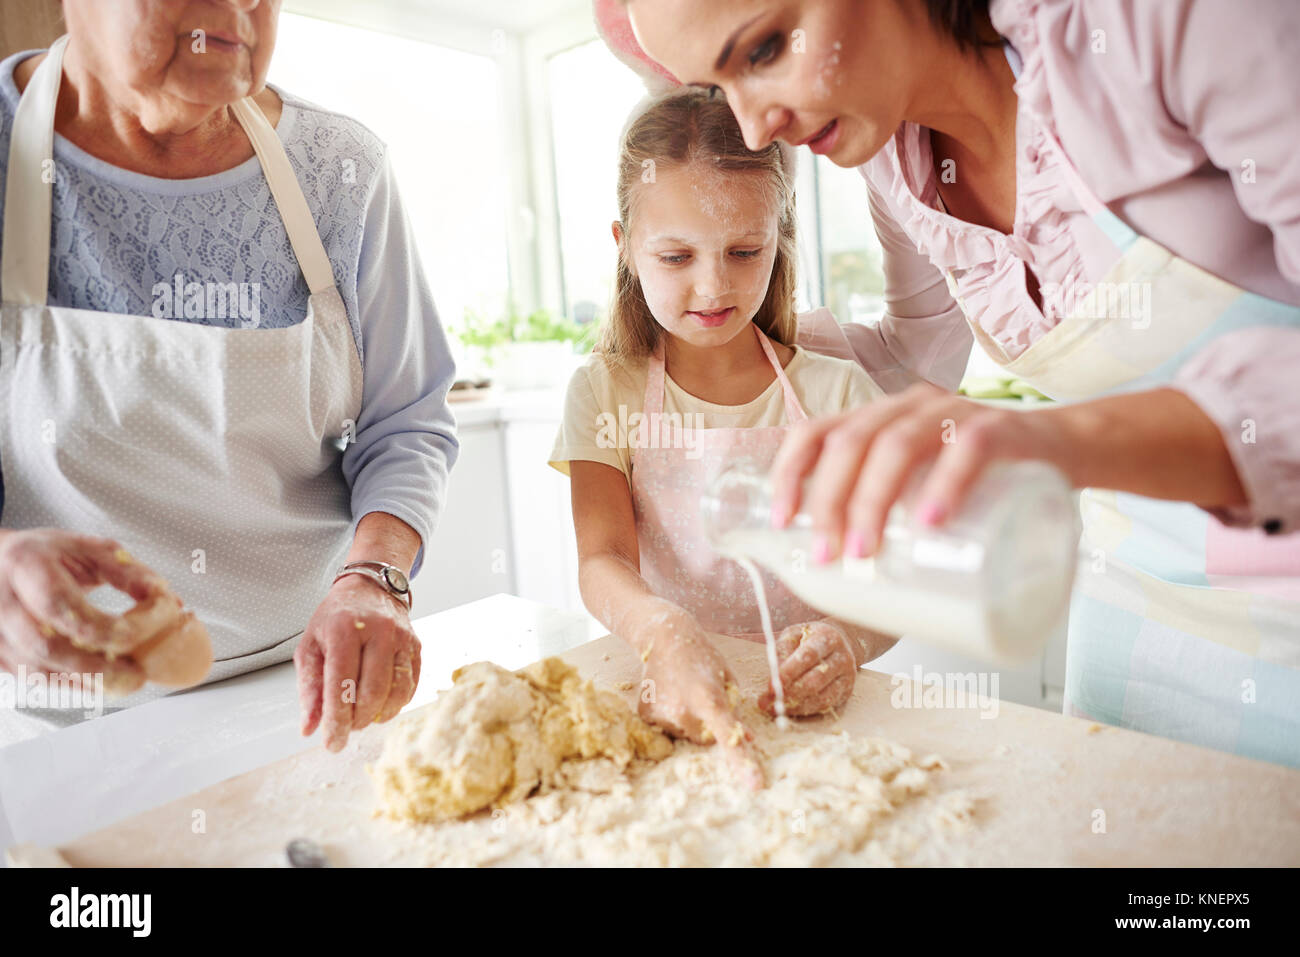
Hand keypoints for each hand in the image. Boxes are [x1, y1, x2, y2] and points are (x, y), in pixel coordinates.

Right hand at [0, 528, 163, 693]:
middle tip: (138, 674)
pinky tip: (102, 682)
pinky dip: (72, 684)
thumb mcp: (88, 550)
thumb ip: (128, 573)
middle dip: (98, 668)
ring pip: (38, 671)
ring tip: (128, 680)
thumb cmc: (47, 556)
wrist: (0, 563)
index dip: (105, 627)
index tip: (143, 632)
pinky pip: (35, 680)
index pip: (62, 606)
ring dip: (88, 682)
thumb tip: (167, 600)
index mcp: (26, 567)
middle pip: (46, 648)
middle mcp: (3, 603)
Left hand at [295, 573, 420, 751]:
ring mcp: (401, 638)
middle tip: (346, 729)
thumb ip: (309, 688)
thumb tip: (310, 727)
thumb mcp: (311, 646)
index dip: (337, 720)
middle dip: (358, 721)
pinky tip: (381, 707)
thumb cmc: (335, 619)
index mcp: (344, 631)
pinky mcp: (416, 646)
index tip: (332, 744)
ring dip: (378, 715)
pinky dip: (395, 705)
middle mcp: (377, 632)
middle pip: (372, 692)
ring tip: (362, 718)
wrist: (370, 589)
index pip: (341, 684)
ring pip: (396, 692)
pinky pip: (411, 686)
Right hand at [634, 611, 764, 789]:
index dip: (742, 761)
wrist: (664, 637)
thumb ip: (736, 711)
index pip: (728, 736)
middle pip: (705, 739)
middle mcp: (683, 710)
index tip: (754, 785)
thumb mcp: (728, 680)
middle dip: (710, 725)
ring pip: (686, 734)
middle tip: (703, 697)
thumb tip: (746, 739)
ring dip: (691, 720)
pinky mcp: (646, 715)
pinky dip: (673, 717)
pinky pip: (668, 729)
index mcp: (709, 698)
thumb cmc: (703, 657)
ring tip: (685, 691)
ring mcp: (661, 714)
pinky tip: (671, 694)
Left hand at [758, 620, 858, 716]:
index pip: (808, 656)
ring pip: (821, 697)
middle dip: (789, 693)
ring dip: (795, 705)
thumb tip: (774, 675)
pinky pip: (825, 705)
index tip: (769, 686)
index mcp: (828, 637)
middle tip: (767, 702)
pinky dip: (805, 709)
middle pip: (815, 680)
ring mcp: (847, 676)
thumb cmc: (809, 638)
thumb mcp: (794, 635)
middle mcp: (842, 657)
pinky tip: (789, 709)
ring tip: (774, 709)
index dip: (788, 672)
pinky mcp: (846, 691)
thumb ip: (782, 650)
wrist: (839, 642)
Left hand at [769, 381, 1070, 559]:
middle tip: (828, 555)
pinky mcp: (1003, 429)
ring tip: (864, 552)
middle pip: (851, 442)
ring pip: (898, 444)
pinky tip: (931, 521)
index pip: (818, 431)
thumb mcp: (923, 494)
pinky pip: (969, 448)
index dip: (790, 472)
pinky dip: (945, 485)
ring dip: (872, 501)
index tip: (781, 520)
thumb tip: (840, 582)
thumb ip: (889, 520)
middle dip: (828, 500)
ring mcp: (955, 413)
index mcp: (882, 420)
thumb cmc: (981, 484)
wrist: (1066, 452)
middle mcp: (910, 407)